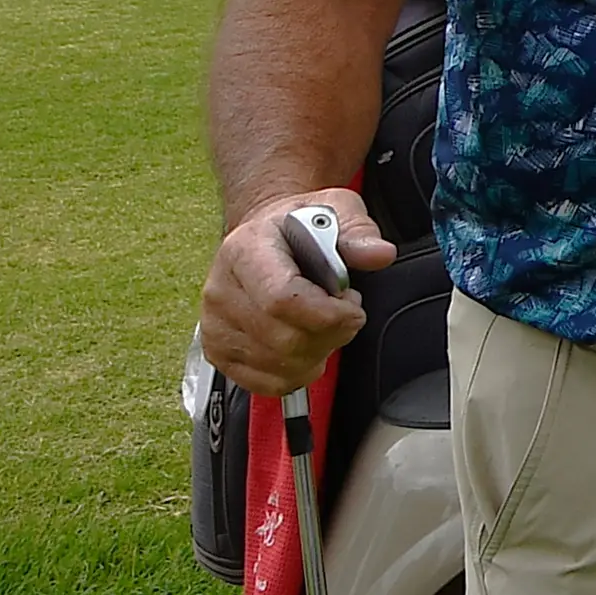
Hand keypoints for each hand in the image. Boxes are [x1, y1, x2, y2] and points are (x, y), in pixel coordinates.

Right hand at [198, 188, 392, 396]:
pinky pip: (266, 383)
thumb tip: (379, 254)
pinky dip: (299, 373)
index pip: (282, 300)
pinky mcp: (218, 352)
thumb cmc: (301, 225)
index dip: (328, 314)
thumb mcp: (336, 211)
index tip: (353, 305)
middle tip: (346, 313)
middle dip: (332, 334)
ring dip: (319, 353)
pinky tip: (309, 346)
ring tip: (326, 324)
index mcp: (246, 251)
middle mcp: (221, 291)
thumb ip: (358, 233)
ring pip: (279, 366)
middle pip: (283, 340)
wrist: (266, 236)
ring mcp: (215, 325)